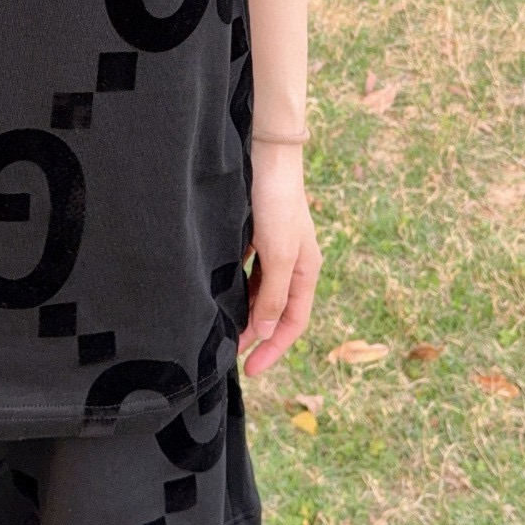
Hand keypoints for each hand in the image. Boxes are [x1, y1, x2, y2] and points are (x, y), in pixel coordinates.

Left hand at [238, 140, 322, 375]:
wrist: (265, 154)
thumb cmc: (277, 202)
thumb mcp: (279, 253)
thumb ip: (274, 293)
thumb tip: (267, 332)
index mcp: (306, 270)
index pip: (293, 323)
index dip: (273, 349)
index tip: (250, 370)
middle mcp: (292, 262)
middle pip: (275, 310)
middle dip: (256, 334)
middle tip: (229, 354)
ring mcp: (273, 248)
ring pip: (259, 292)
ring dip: (244, 312)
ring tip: (222, 330)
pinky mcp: (255, 234)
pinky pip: (246, 271)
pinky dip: (236, 287)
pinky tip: (218, 294)